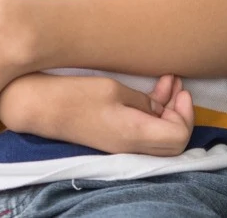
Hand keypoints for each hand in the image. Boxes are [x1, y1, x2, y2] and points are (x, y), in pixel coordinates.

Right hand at [2, 72, 195, 156]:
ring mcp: (121, 144)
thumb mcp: (115, 90)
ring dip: (167, 110)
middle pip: (173, 141)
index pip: (178, 137)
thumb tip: (161, 108)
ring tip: (168, 80)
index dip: (186, 115)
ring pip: (158, 136)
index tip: (182, 91)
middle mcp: (131, 146)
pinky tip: (151, 92)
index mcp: (134, 134)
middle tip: (178, 84)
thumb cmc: (76, 95)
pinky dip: (152, 113)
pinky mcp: (113, 137)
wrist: (40, 106)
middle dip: (181, 112)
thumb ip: (143, 102)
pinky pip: (143, 131)